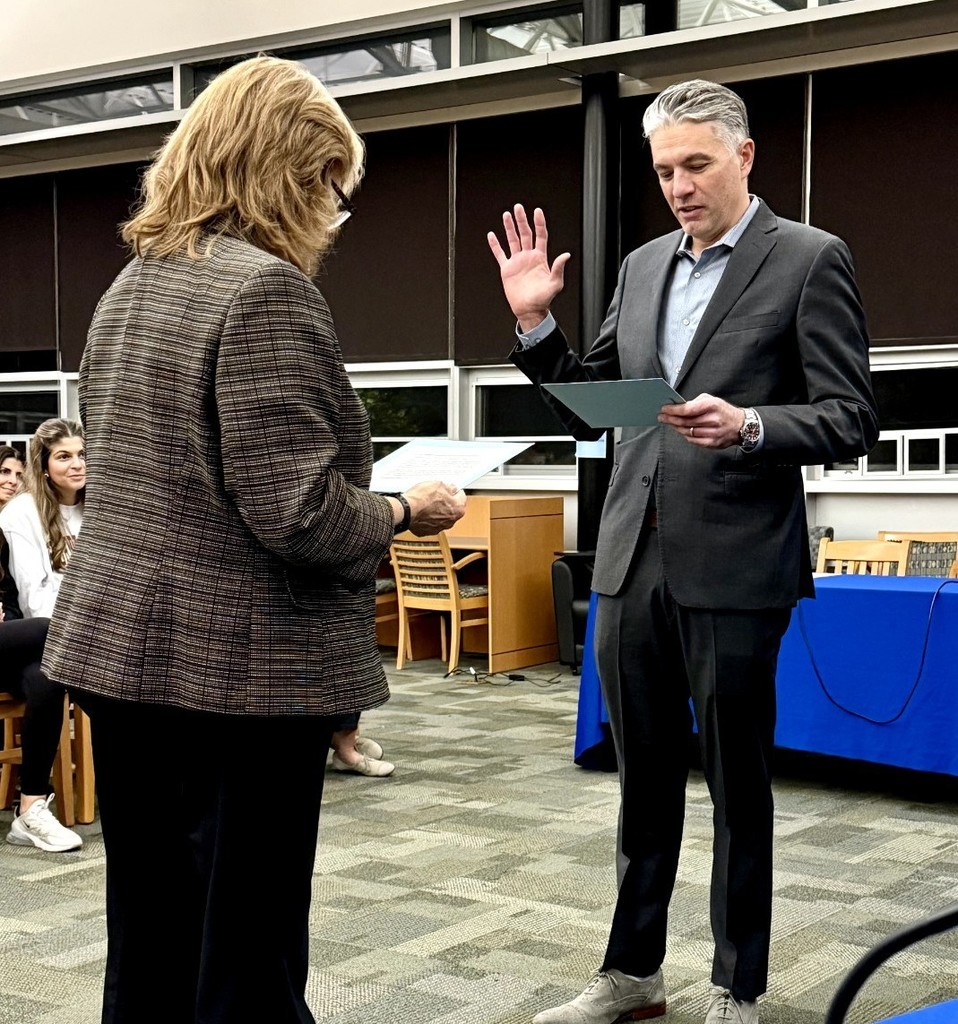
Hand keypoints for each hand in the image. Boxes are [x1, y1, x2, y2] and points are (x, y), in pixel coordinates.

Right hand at [402, 480, 466, 535]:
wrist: (406, 511)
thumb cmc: (422, 499)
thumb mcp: (439, 484)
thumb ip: (449, 487)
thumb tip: (451, 488)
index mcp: (458, 509)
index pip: (462, 496)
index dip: (454, 490)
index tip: (450, 488)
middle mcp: (450, 521)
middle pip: (452, 508)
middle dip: (445, 502)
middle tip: (436, 495)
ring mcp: (439, 528)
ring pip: (440, 516)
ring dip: (436, 510)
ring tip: (426, 502)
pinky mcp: (427, 531)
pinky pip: (429, 522)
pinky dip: (427, 517)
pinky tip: (421, 511)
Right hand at [487, 205, 570, 331]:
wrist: (529, 310)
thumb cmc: (543, 299)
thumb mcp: (555, 284)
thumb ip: (559, 268)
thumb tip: (566, 255)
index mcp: (540, 258)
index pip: (540, 235)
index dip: (539, 223)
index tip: (537, 211)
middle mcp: (528, 257)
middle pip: (525, 234)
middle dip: (522, 220)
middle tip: (518, 208)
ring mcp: (517, 262)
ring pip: (513, 240)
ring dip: (509, 228)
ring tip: (507, 215)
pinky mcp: (507, 269)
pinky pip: (500, 254)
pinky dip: (495, 245)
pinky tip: (492, 236)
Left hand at [657, 393, 745, 448]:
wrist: (741, 425)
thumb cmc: (723, 410)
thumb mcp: (712, 400)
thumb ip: (695, 403)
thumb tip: (678, 407)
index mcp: (712, 406)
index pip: (687, 409)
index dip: (673, 410)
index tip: (664, 409)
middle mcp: (713, 420)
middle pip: (685, 421)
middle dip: (670, 419)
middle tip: (662, 417)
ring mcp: (713, 433)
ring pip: (687, 431)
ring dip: (676, 427)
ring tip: (670, 423)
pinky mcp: (713, 443)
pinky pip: (693, 440)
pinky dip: (685, 435)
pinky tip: (680, 430)